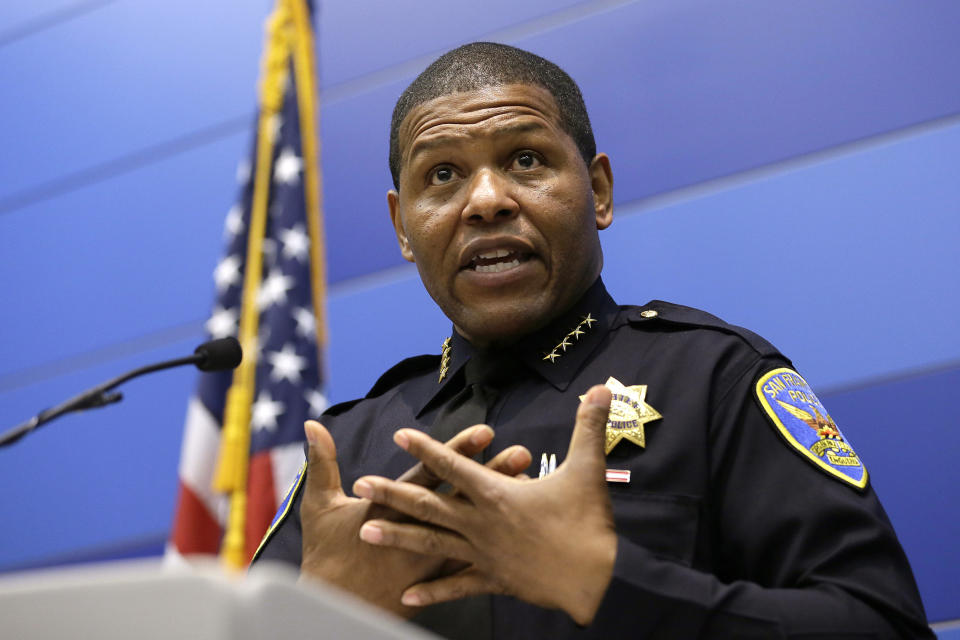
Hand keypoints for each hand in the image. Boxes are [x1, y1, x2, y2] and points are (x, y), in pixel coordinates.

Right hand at [298, 419, 530, 616]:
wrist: (332, 607)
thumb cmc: (326, 554)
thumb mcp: (319, 505)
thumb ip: (322, 462)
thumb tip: (312, 424)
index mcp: (392, 506)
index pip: (432, 472)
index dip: (458, 451)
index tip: (485, 432)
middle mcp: (418, 529)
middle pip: (462, 497)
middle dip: (493, 474)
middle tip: (522, 454)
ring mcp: (430, 557)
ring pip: (474, 528)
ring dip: (501, 509)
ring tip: (530, 489)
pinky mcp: (435, 579)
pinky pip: (471, 564)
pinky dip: (495, 548)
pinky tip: (520, 537)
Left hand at [353, 385, 617, 624]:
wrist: (597, 582)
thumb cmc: (589, 524)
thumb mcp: (589, 470)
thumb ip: (588, 427)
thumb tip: (602, 386)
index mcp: (497, 495)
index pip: (454, 466)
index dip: (426, 448)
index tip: (398, 435)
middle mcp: (480, 524)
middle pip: (428, 505)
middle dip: (391, 493)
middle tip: (360, 484)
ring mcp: (483, 555)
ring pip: (431, 544)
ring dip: (396, 536)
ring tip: (364, 531)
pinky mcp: (493, 581)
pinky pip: (456, 586)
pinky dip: (432, 591)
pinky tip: (406, 596)